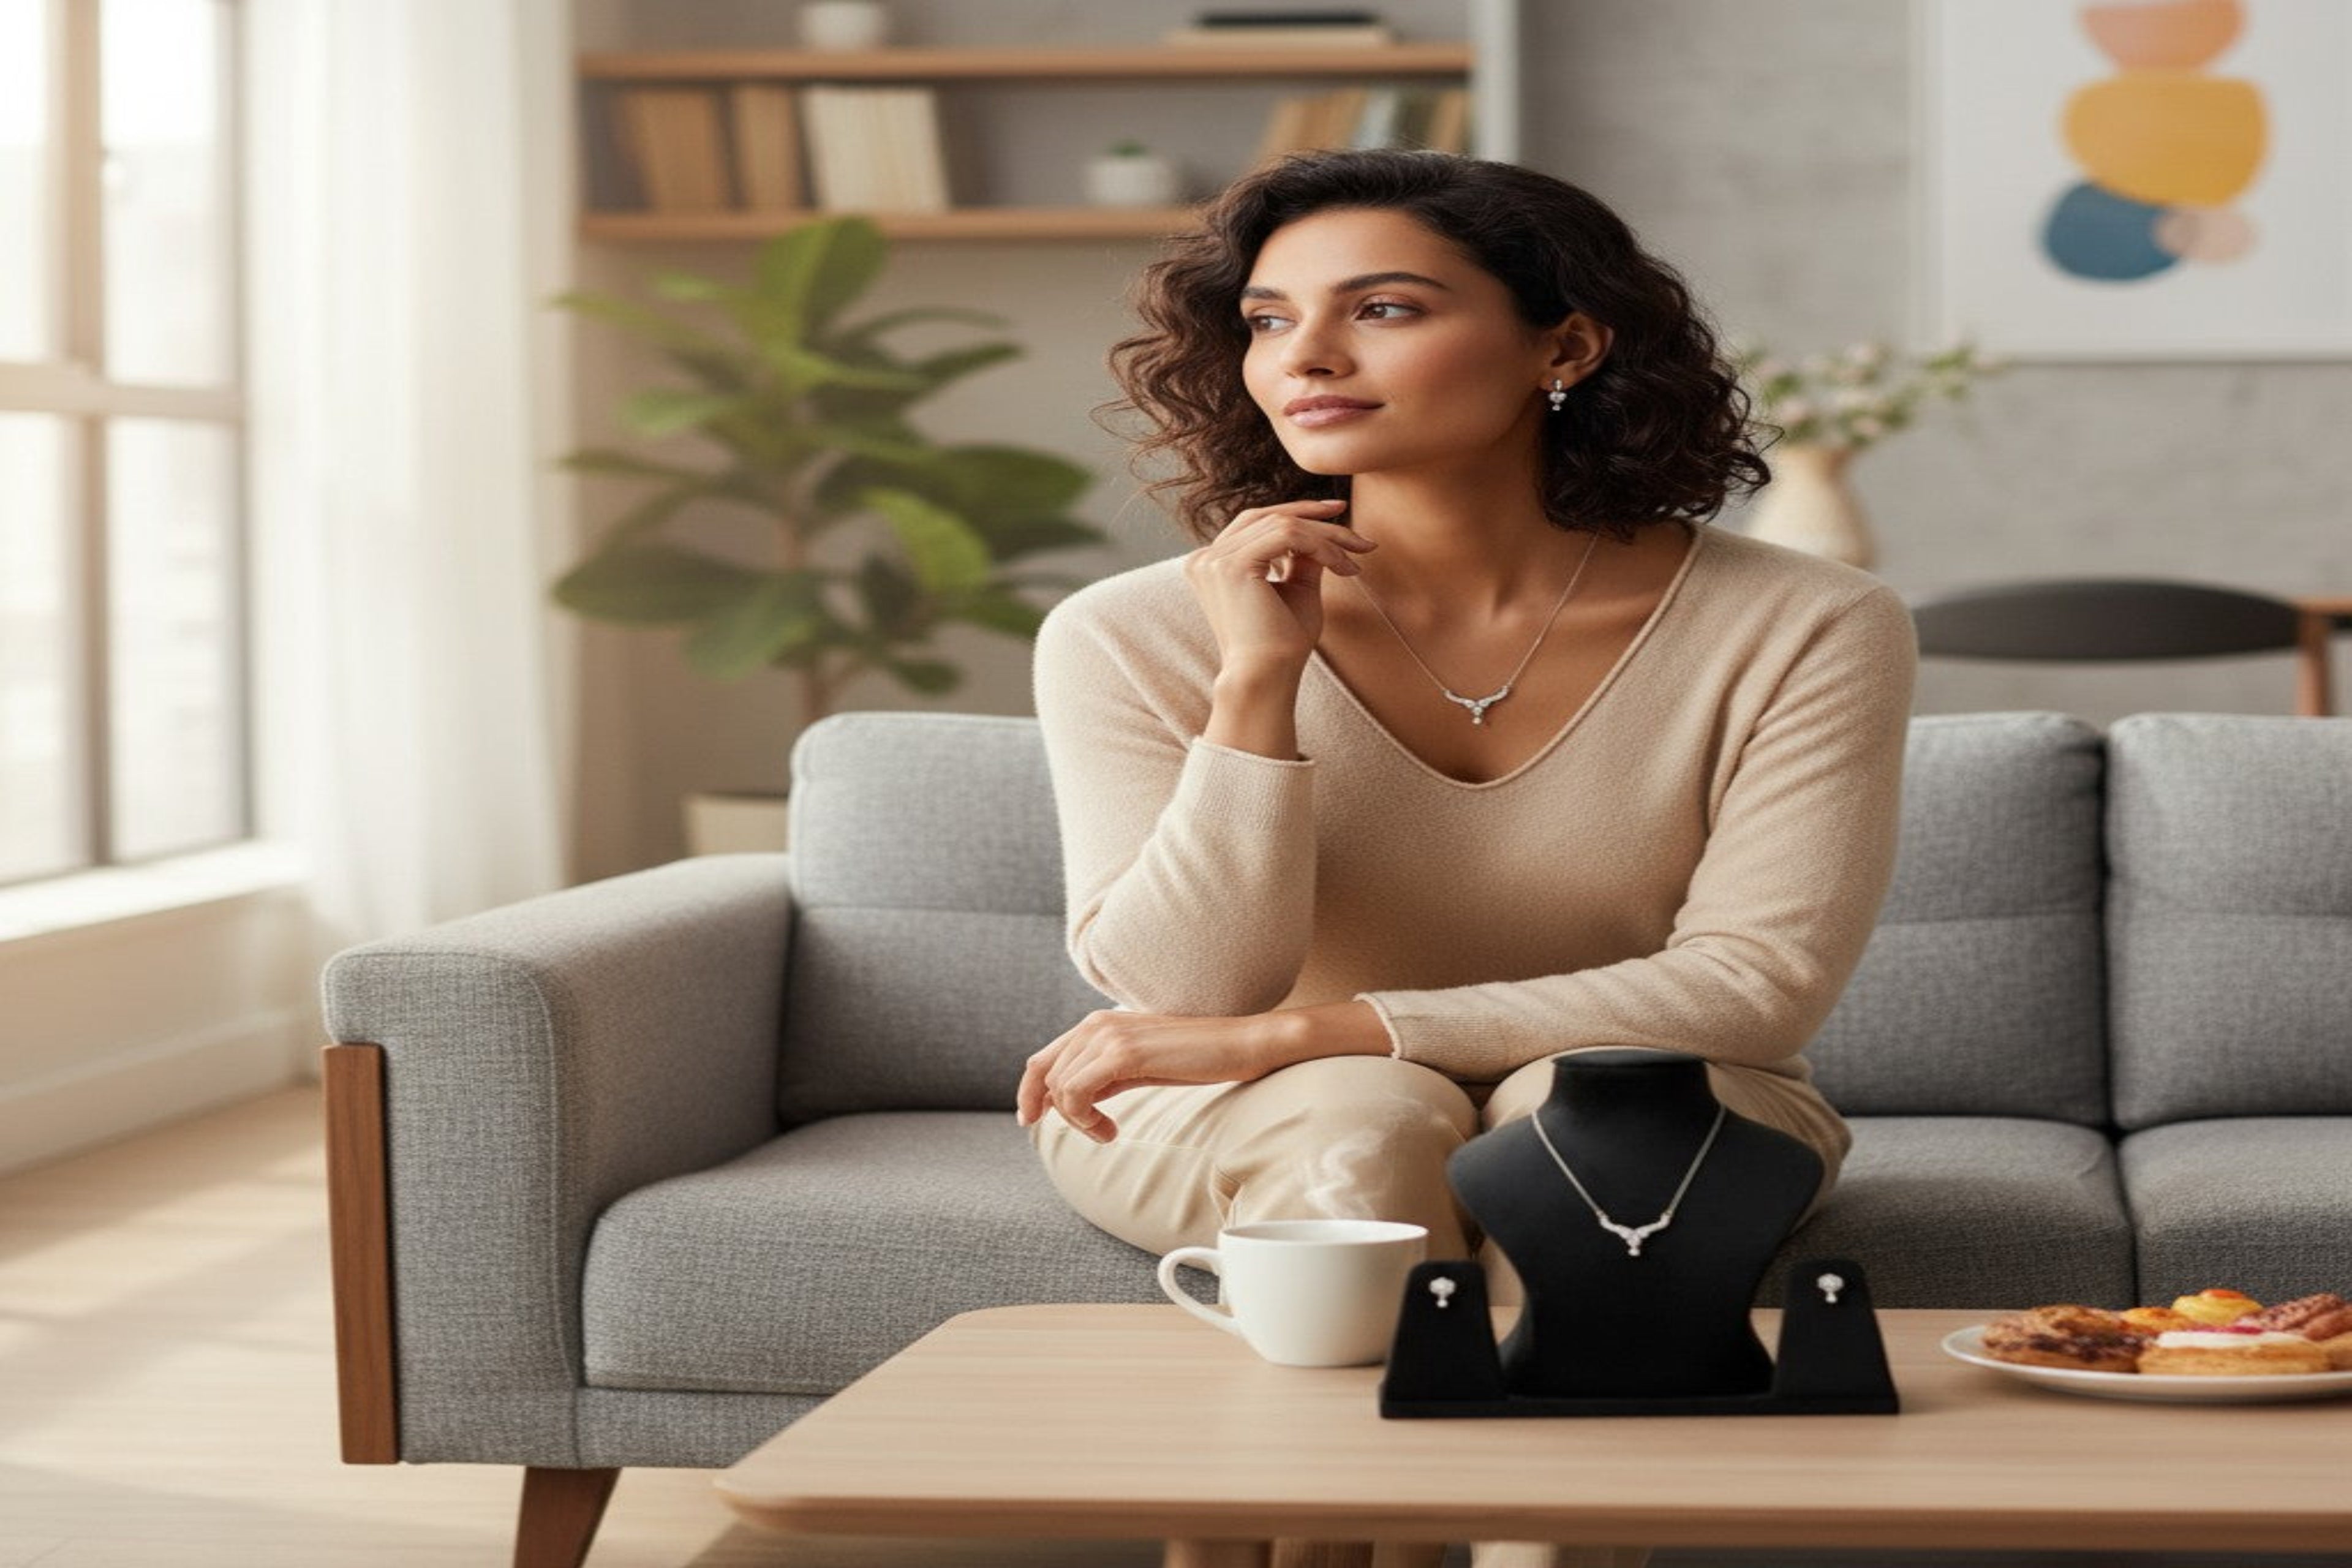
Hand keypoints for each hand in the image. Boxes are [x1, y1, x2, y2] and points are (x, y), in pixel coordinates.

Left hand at [1015, 1010, 1293, 1142]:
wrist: (1240, 1045)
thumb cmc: (1195, 1058)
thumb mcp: (1138, 1066)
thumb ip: (1102, 1075)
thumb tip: (1069, 1100)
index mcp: (1097, 1024)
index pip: (1041, 1059)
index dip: (1028, 1093)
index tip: (1031, 1121)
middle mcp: (1096, 1024)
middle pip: (1045, 1077)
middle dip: (1062, 1115)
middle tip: (1099, 1132)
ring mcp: (1108, 1036)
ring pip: (1060, 1089)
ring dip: (1078, 1121)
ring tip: (1109, 1131)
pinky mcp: (1122, 1053)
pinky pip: (1076, 1093)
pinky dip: (1085, 1119)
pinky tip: (1110, 1129)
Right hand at [1183, 499, 1377, 671]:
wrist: (1267, 678)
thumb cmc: (1282, 645)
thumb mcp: (1296, 590)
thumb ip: (1303, 558)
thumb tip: (1324, 531)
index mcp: (1213, 564)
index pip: (1256, 522)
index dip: (1297, 512)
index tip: (1337, 514)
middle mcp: (1206, 558)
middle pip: (1267, 516)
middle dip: (1316, 518)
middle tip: (1357, 532)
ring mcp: (1214, 560)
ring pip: (1282, 524)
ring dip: (1326, 537)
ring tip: (1355, 559)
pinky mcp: (1231, 566)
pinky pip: (1288, 536)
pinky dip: (1321, 546)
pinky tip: (1342, 566)